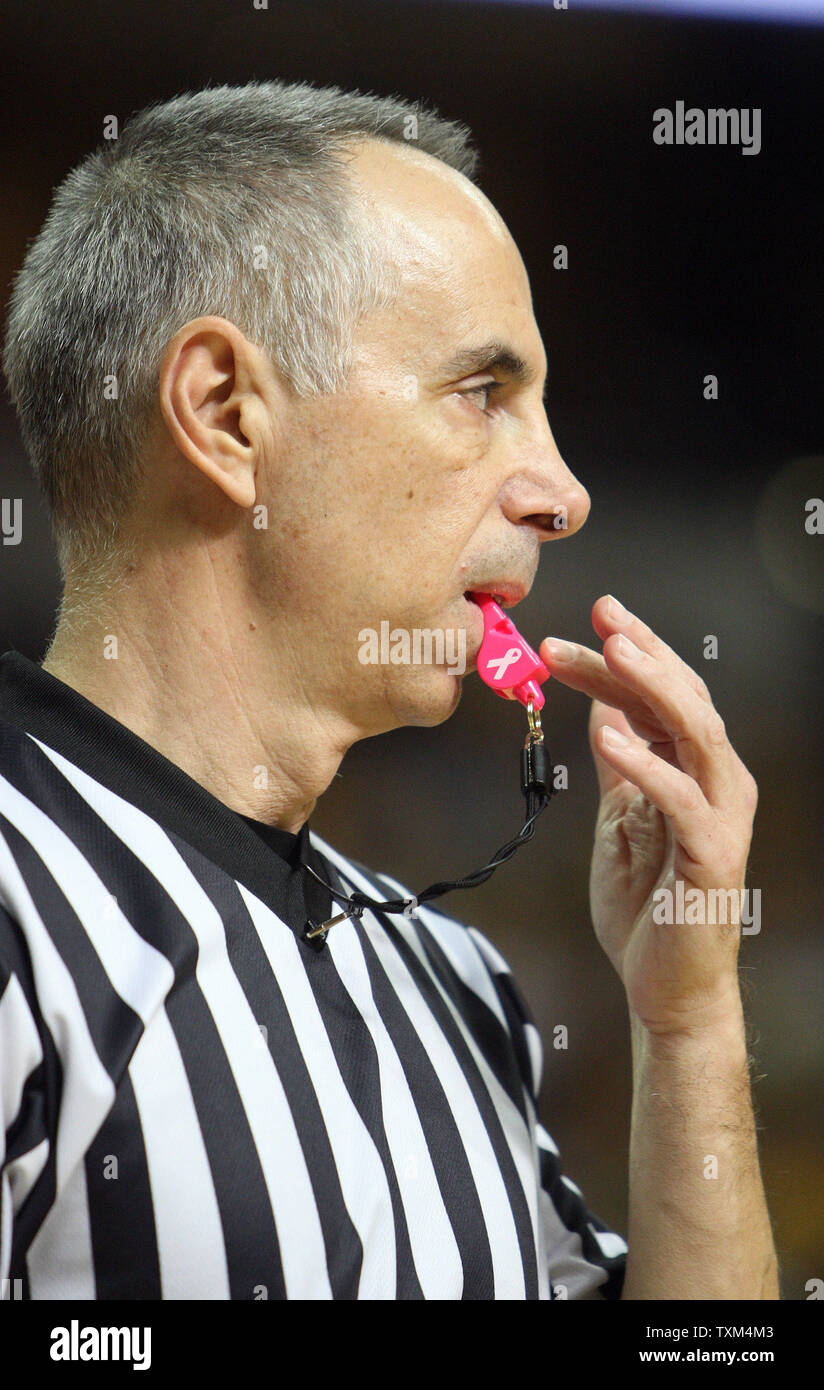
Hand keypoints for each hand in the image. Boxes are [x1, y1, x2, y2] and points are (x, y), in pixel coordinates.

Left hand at [540, 596, 758, 1036]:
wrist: (665, 987)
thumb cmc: (646, 905)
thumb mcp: (620, 818)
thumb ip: (621, 764)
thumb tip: (602, 706)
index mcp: (692, 769)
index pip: (660, 696)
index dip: (624, 656)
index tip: (581, 624)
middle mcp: (715, 782)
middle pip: (682, 699)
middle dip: (640, 653)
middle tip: (601, 615)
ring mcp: (719, 816)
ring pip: (696, 732)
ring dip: (652, 688)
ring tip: (613, 653)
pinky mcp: (712, 855)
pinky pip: (681, 799)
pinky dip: (645, 763)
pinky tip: (606, 736)